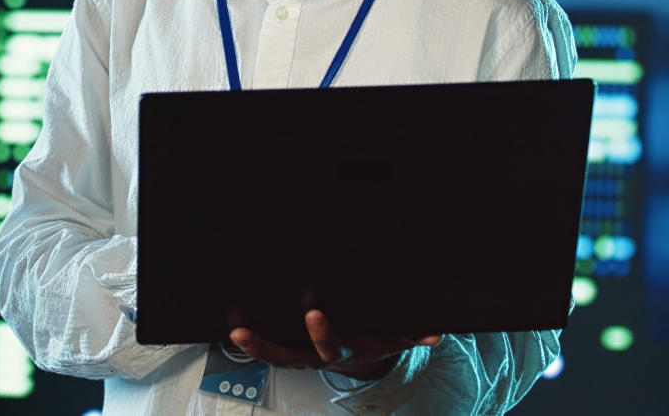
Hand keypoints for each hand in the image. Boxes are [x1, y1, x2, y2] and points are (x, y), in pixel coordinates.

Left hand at [229, 310, 441, 379]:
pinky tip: (234, 331)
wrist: (361, 352)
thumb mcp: (394, 338)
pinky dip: (251, 345)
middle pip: (290, 354)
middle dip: (273, 345)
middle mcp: (315, 354)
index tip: (313, 313)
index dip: (320, 333)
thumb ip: (411, 335)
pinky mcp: (286, 347)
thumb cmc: (373, 338)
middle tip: (243, 331)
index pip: (329, 345)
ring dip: (254, 347)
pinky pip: (265, 350)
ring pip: (272, 354)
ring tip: (236, 334)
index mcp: (341, 350)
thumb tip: (434, 334)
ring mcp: (298, 353)